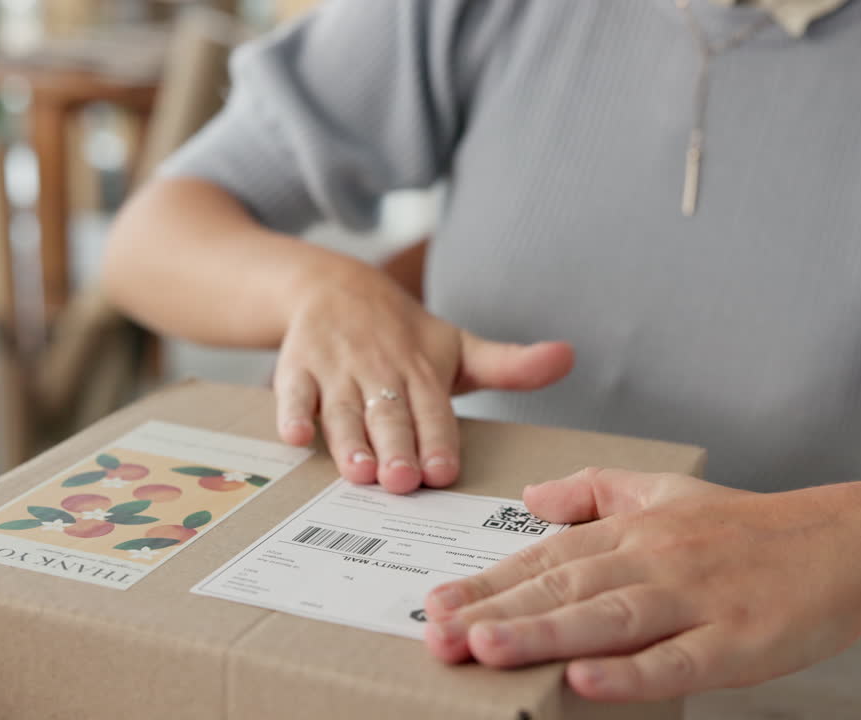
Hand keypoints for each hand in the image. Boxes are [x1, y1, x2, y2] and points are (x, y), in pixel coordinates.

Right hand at [274, 261, 573, 492]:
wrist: (332, 286)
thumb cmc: (403, 335)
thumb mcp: (457, 347)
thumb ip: (508, 365)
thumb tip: (568, 356)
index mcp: (422, 370)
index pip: (434, 410)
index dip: (438, 440)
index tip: (442, 471)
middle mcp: (379, 369)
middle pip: (388, 415)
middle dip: (395, 448)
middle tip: (400, 482)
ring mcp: (335, 369)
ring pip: (342, 409)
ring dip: (349, 440)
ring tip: (358, 473)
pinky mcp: (296, 368)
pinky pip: (292, 393)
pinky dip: (292, 413)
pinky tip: (296, 436)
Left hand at [421, 468, 860, 700]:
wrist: (848, 540)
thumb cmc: (749, 527)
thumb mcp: (666, 491)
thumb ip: (594, 491)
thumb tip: (530, 497)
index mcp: (634, 529)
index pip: (546, 557)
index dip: (488, 582)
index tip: (437, 603)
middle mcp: (656, 559)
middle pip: (564, 587)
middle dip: (495, 611)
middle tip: (437, 633)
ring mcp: (698, 599)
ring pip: (608, 618)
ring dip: (543, 633)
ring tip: (486, 647)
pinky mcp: (740, 639)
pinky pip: (678, 660)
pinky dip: (631, 672)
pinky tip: (584, 679)